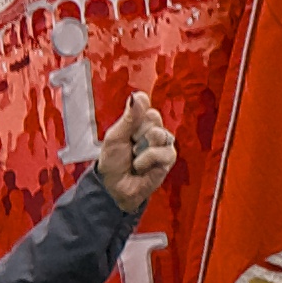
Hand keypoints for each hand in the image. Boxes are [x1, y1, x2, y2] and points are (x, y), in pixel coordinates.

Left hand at [92, 93, 176, 210]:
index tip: (126, 128)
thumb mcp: (115, 137)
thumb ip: (129, 117)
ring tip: (134, 157)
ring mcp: (163, 144)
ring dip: (142, 148)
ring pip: (159, 134)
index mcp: (139, 122)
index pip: (144, 105)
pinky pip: (162, 152)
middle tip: (129, 145)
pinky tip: (140, 167)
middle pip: (153, 117)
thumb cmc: (113, 162)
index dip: (135, 115)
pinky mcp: (168, 158)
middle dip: (137, 133)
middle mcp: (153, 130)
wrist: (114, 187)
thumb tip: (138, 95)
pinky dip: (147, 160)